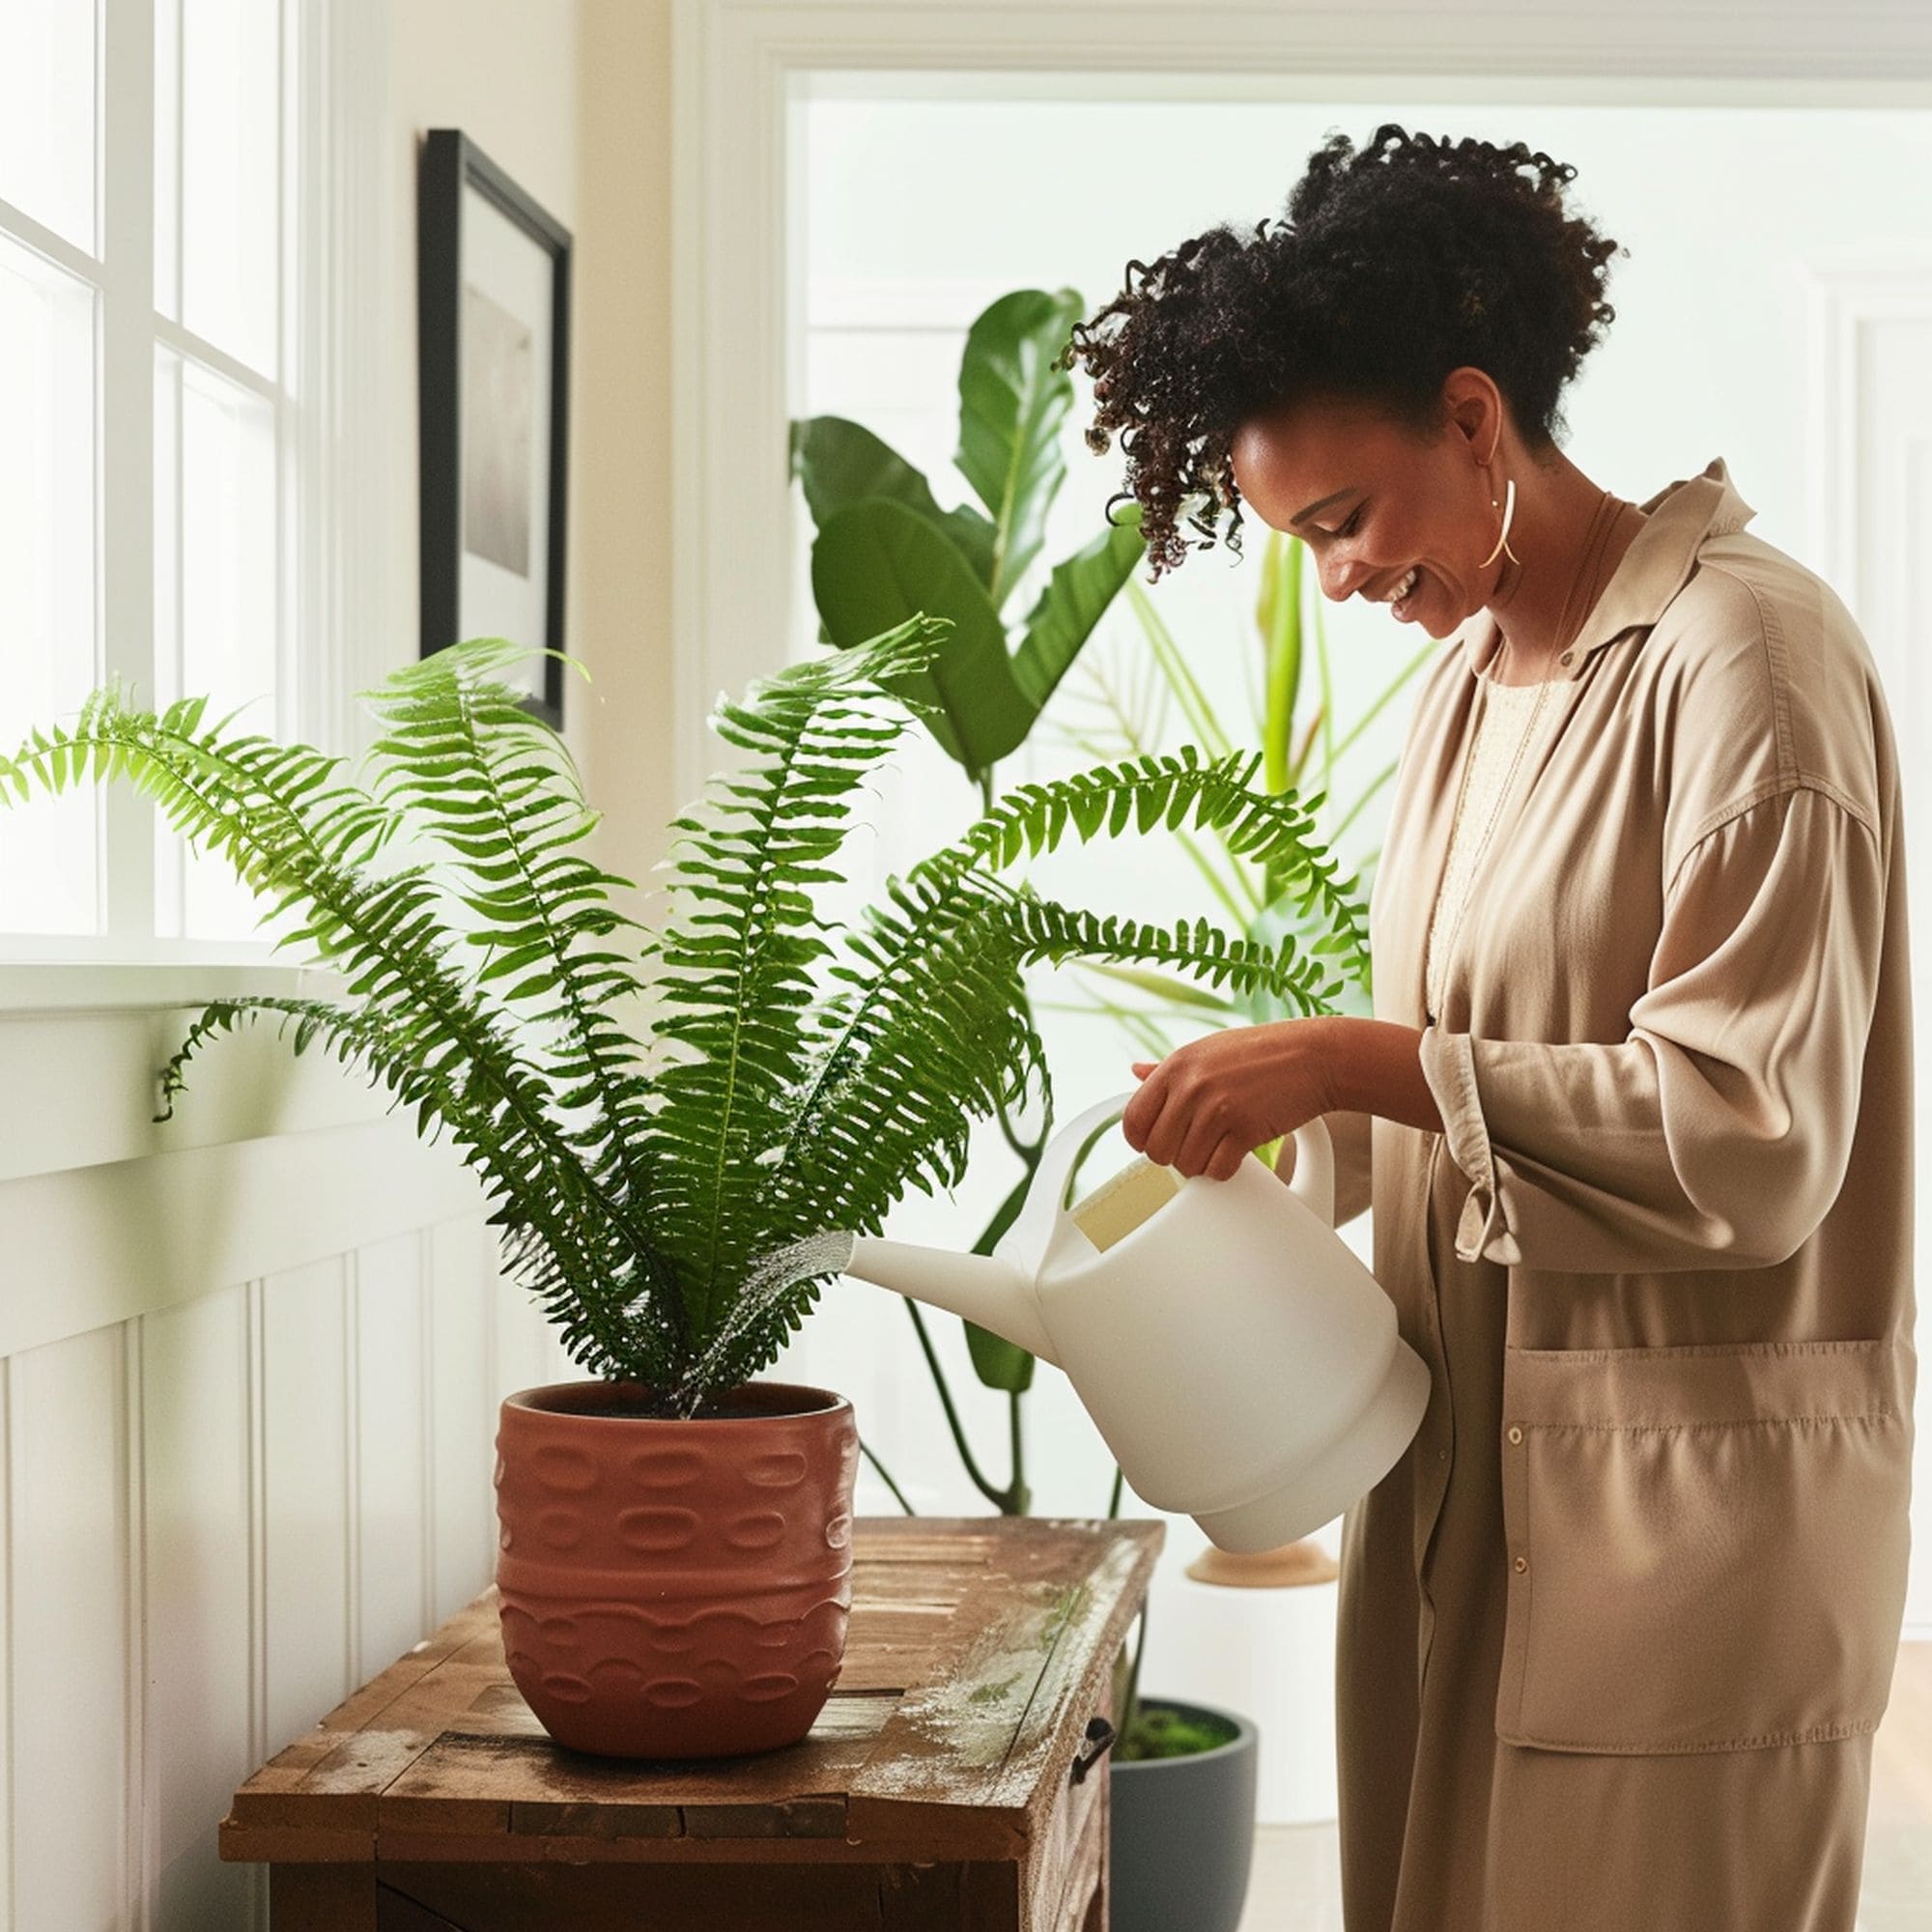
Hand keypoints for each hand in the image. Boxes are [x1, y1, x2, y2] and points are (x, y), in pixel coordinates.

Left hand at [1123, 1018, 1336, 1180]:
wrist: (1314, 1057)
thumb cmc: (1261, 1052)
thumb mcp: (1208, 1049)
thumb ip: (1168, 1067)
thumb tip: (1135, 1072)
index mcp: (1176, 1065)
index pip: (1133, 1119)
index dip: (1141, 1140)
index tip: (1156, 1143)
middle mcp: (1191, 1086)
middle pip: (1157, 1151)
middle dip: (1173, 1157)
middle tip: (1194, 1146)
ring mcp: (1217, 1109)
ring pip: (1186, 1165)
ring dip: (1201, 1165)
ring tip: (1218, 1146)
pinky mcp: (1245, 1131)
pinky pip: (1217, 1171)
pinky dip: (1224, 1170)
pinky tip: (1235, 1153)